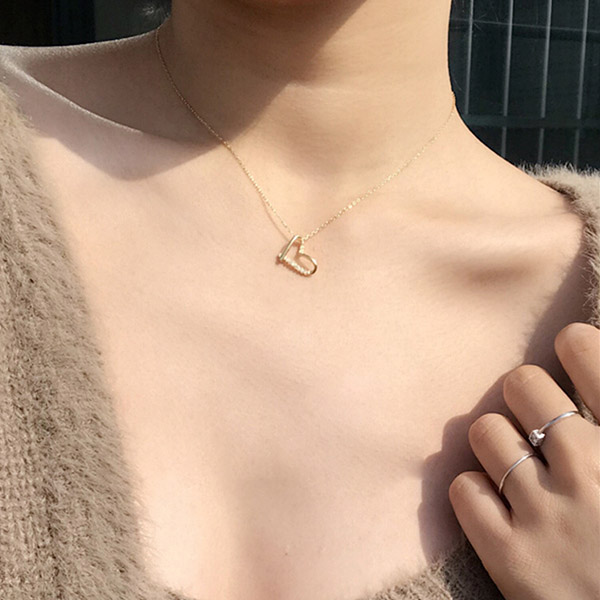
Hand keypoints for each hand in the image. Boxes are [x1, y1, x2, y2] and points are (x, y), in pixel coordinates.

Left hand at [448, 322, 599, 599]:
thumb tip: (581, 360)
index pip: (587, 352)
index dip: (573, 344)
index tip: (570, 350)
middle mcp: (592, 470)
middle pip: (520, 382)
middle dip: (526, 395)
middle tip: (540, 424)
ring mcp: (548, 514)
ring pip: (485, 431)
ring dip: (499, 445)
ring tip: (522, 471)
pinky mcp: (511, 557)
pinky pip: (464, 488)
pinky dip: (478, 493)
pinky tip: (503, 509)